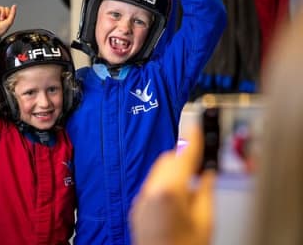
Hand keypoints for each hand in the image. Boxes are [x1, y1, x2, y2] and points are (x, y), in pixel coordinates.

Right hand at [0, 5, 16, 36]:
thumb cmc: (2, 28)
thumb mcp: (10, 20)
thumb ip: (13, 12)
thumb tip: (14, 6)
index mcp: (6, 17)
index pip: (9, 10)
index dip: (10, 13)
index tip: (8, 18)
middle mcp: (1, 14)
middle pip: (6, 8)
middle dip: (6, 13)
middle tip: (3, 19)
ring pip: (2, 7)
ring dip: (2, 13)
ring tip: (0, 18)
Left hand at [129, 126, 215, 244]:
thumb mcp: (205, 222)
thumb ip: (206, 192)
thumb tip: (208, 174)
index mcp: (169, 191)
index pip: (183, 156)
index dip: (193, 139)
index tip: (197, 125)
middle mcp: (150, 190)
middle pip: (167, 159)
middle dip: (183, 156)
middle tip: (199, 163)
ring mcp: (141, 198)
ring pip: (158, 169)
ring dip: (174, 168)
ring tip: (189, 180)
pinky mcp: (138, 206)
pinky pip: (153, 182)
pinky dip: (165, 180)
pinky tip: (175, 194)